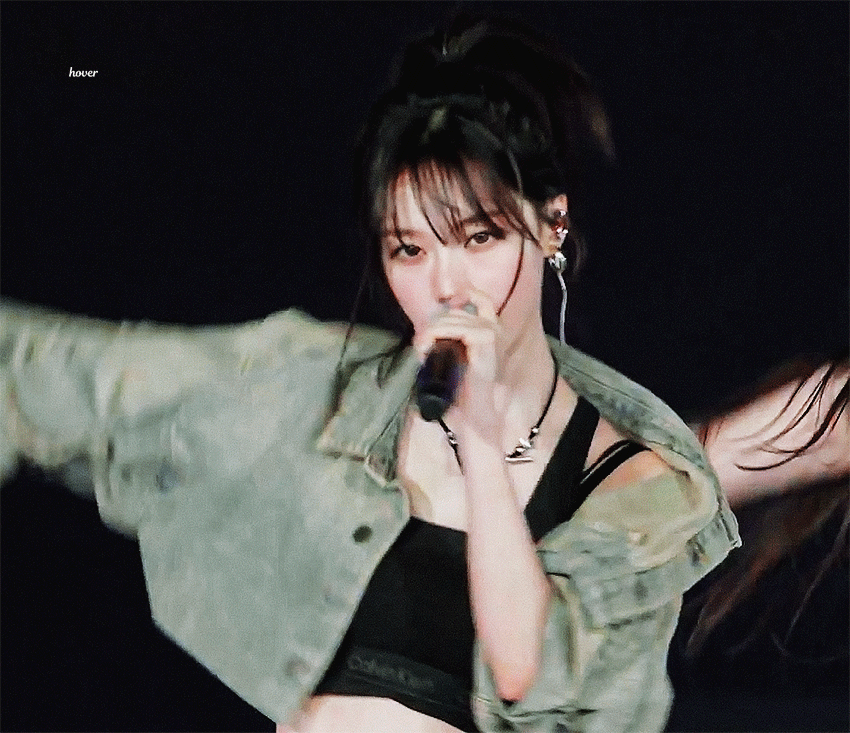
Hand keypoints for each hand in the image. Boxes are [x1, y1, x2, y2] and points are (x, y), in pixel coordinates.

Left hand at [413, 289, 502, 433]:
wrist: (475, 411)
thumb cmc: (464, 388)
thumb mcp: (456, 357)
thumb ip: (450, 338)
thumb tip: (427, 328)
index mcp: (491, 330)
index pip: (481, 299)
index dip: (464, 294)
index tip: (445, 302)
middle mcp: (494, 328)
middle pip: (455, 311)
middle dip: (432, 325)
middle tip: (420, 345)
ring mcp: (491, 333)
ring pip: (450, 319)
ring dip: (429, 332)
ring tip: (420, 350)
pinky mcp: (485, 341)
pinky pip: (454, 328)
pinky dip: (434, 335)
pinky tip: (426, 348)